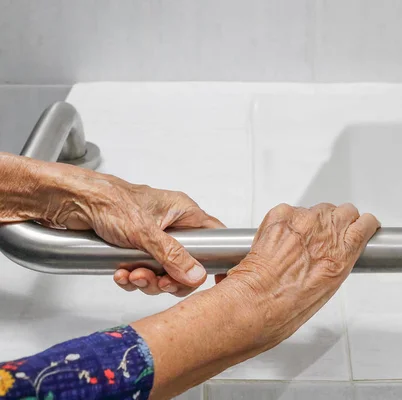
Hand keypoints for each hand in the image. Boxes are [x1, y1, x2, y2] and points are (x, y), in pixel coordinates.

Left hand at [41, 167, 223, 295]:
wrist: (70, 201)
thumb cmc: (107, 200)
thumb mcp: (145, 232)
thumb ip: (173, 256)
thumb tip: (196, 274)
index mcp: (182, 212)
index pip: (215, 235)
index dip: (217, 257)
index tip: (214, 278)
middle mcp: (171, 225)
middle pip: (187, 263)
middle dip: (170, 278)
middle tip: (159, 282)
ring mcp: (153, 238)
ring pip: (163, 271)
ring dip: (147, 280)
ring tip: (132, 275)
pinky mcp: (134, 249)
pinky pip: (143, 271)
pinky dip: (132, 277)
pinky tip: (121, 273)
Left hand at [222, 203, 379, 348]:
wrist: (257, 301)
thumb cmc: (289, 304)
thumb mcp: (330, 286)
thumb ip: (340, 260)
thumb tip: (338, 254)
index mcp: (342, 250)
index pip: (365, 222)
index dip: (362, 225)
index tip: (359, 227)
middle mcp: (325, 229)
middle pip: (344, 211)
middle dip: (338, 222)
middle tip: (326, 238)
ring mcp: (303, 219)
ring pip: (317, 209)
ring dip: (312, 223)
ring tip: (299, 244)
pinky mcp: (281, 214)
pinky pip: (291, 211)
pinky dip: (288, 222)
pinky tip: (282, 240)